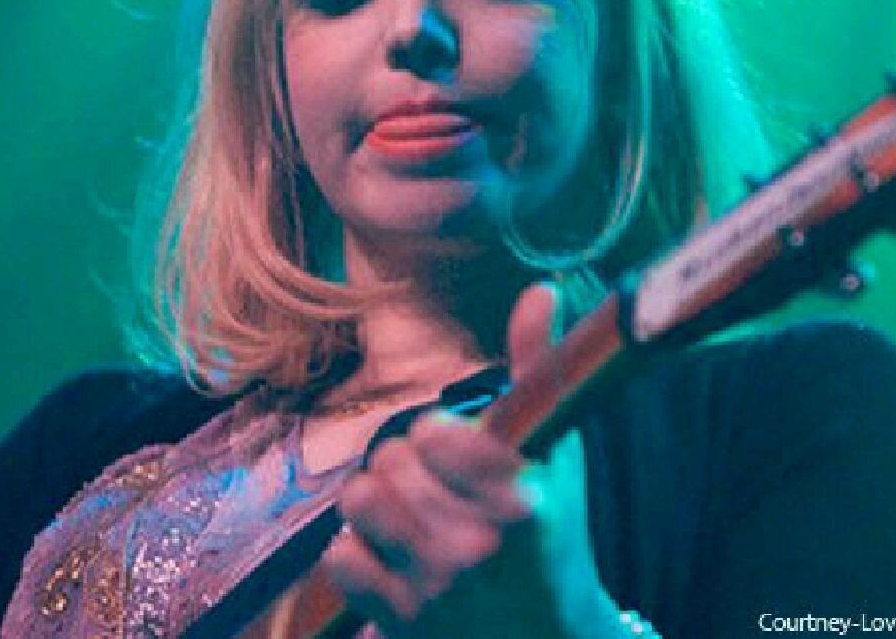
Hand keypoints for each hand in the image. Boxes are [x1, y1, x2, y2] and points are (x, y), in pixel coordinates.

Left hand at [322, 283, 621, 638]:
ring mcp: (434, 591)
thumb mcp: (556, 453)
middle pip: (393, 460)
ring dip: (379, 500)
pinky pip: (338, 557)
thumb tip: (540, 290)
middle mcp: (475, 547)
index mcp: (519, 500)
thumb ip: (538, 369)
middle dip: (412, 466)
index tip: (456, 452)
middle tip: (438, 487)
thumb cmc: (552, 534)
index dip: (440, 436)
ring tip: (408, 512)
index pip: (434, 434)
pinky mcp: (398, 625)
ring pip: (360, 499)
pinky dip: (358, 551)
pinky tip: (391, 557)